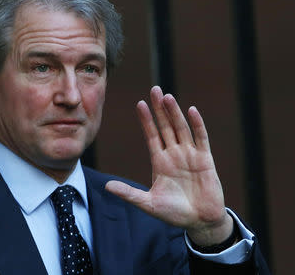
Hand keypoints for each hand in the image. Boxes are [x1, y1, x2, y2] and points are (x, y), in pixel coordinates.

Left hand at [105, 86, 233, 245]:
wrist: (200, 222)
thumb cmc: (174, 213)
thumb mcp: (148, 203)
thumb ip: (129, 194)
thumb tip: (106, 186)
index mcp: (160, 162)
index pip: (151, 135)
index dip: (146, 120)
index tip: (139, 104)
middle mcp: (174, 154)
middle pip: (165, 126)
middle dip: (159, 109)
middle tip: (154, 89)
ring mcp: (190, 155)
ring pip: (181, 128)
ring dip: (174, 113)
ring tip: (167, 97)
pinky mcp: (205, 160)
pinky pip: (201, 138)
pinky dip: (197, 124)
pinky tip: (191, 110)